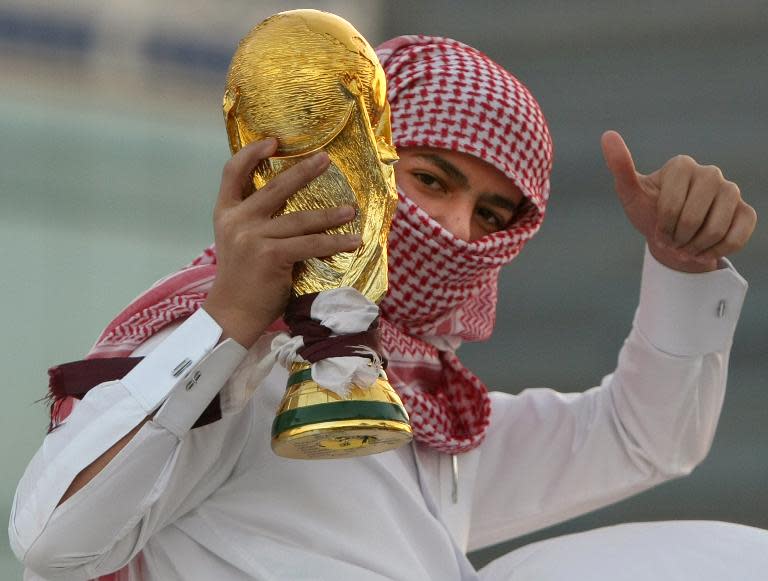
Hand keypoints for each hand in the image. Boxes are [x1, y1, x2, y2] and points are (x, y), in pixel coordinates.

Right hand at [203, 138, 360, 347]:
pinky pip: (310, 244)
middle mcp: (237, 221)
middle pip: (275, 187)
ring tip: (351, 209)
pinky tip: (351, 242)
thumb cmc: (243, 279)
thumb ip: (255, 220)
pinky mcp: (270, 256)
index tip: (273, 141)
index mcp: (226, 213)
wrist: (232, 315)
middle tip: (326, 160)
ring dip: (330, 214)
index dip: (252, 153)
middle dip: (304, 171)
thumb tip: (292, 201)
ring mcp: (252, 238)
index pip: (232, 173)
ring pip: (300, 218)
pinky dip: (334, 242)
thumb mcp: (239, 242)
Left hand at [601, 130, 755, 272]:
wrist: (671, 236)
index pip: (670, 207)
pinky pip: (735, 238)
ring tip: (685, 246)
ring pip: (715, 231)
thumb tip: (607, 134)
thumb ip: (620, 166)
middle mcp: (710, 173)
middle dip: (677, 239)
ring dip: (694, 248)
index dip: (661, 227)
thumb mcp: (630, 193)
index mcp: (682, 165)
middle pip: (692, 220)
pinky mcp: (746, 211)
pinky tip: (704, 250)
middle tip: (671, 241)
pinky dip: (715, 252)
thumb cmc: (648, 211)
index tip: (657, 229)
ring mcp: (731, 190)